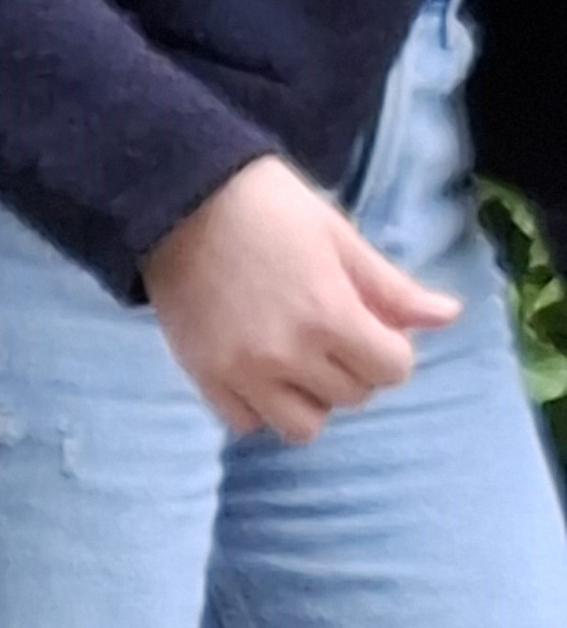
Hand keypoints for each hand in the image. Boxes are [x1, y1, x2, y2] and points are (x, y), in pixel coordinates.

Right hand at [146, 153, 454, 439]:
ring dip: (311, 399)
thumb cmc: (271, 210)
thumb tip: (447, 317)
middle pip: (351, 397)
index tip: (371, 324)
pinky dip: (260, 406)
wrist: (180, 202)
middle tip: (332, 334)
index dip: (391, 348)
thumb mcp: (341, 239)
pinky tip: (260, 372)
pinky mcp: (203, 376)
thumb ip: (393, 289)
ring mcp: (240, 370)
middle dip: (354, 368)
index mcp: (329, 315)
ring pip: (302, 426)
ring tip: (298, 363)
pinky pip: (246, 422)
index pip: (393, 370)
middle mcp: (286, 354)